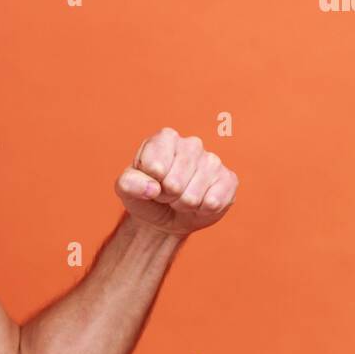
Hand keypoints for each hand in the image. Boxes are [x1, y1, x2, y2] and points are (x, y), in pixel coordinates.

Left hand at [114, 127, 237, 235]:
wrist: (165, 215)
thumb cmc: (145, 195)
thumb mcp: (126, 189)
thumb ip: (129, 184)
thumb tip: (152, 187)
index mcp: (165, 138)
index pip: (156, 167)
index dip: (150, 183)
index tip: (151, 182)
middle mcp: (192, 144)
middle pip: (175, 183)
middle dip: (167, 196)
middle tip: (166, 194)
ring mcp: (212, 161)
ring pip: (193, 196)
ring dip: (183, 205)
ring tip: (180, 199)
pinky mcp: (228, 180)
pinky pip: (214, 202)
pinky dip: (202, 210)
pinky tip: (199, 204)